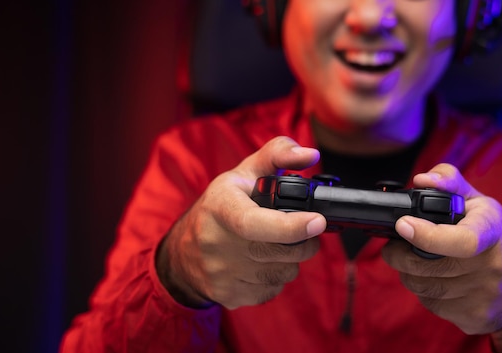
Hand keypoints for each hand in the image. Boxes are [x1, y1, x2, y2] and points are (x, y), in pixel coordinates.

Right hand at [156, 137, 326, 308]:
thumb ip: (278, 153)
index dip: (290, 226)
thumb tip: (311, 154)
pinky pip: (272, 290)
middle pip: (280, 251)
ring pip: (282, 273)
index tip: (318, 222)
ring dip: (291, 259)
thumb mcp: (243, 173)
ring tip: (279, 243)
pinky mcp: (228, 296)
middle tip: (308, 229)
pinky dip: (278, 277)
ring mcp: (221, 273)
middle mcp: (216, 242)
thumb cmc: (220, 207)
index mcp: (219, 206)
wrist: (182, 252)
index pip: (254, 223)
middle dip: (304, 242)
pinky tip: (265, 262)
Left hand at [381, 163, 501, 351]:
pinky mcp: (474, 317)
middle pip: (428, 266)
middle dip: (399, 255)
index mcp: (492, 231)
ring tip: (410, 260)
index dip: (427, 235)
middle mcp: (492, 265)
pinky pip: (431, 304)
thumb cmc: (494, 239)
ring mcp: (484, 295)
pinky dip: (423, 291)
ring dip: (407, 273)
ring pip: (423, 286)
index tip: (403, 225)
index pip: (463, 239)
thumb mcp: (479, 205)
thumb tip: (422, 179)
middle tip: (393, 246)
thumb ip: (449, 183)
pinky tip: (431, 279)